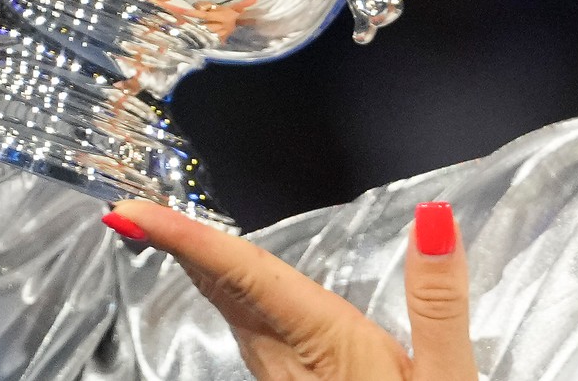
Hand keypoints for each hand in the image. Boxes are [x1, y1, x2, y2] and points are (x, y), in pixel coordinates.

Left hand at [106, 200, 478, 380]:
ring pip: (232, 314)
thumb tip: (431, 221)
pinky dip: (229, 293)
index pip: (248, 278)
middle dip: (180, 249)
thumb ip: (436, 302)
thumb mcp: (444, 378)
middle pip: (225, 294)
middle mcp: (290, 363)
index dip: (190, 240)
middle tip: (133, 214)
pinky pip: (249, 330)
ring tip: (169, 232)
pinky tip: (227, 285)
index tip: (135, 215)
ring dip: (200, 269)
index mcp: (326, 344)